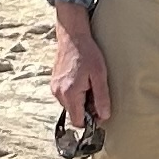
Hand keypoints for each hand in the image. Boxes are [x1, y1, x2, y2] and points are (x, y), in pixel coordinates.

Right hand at [50, 2, 110, 134]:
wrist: (72, 37)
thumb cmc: (87, 53)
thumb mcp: (100, 75)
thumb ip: (102, 98)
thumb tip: (104, 116)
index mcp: (69, 93)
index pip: (78, 121)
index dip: (91, 120)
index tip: (100, 110)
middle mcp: (58, 93)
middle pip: (74, 114)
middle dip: (86, 109)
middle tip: (96, 92)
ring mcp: (54, 88)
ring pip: (69, 106)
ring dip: (80, 101)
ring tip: (89, 84)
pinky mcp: (54, 83)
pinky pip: (65, 97)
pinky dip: (74, 94)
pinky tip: (81, 80)